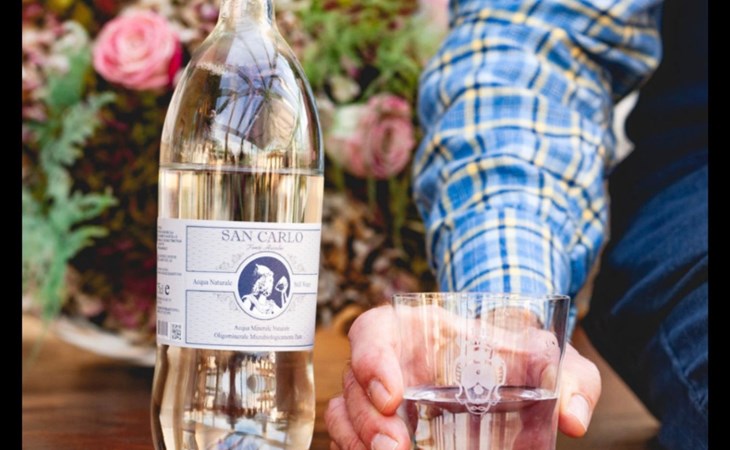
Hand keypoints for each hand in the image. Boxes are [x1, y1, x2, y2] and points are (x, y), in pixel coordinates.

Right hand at [324, 305, 601, 449]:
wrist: (507, 374)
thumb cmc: (516, 356)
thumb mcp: (547, 358)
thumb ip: (570, 378)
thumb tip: (575, 417)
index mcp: (413, 330)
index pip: (372, 332)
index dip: (371, 359)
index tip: (392, 393)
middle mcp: (389, 361)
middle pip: (353, 383)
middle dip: (366, 418)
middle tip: (393, 446)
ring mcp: (379, 396)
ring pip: (344, 413)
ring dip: (358, 439)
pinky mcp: (382, 426)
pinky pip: (353, 436)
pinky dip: (357, 448)